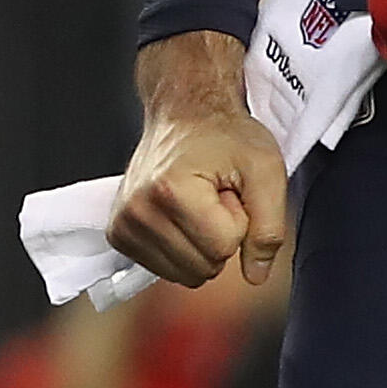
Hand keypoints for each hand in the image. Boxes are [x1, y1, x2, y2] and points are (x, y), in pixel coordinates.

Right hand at [108, 33, 289, 288]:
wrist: (185, 111)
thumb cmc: (227, 136)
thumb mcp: (266, 170)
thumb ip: (269, 227)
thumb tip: (256, 276)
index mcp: (170, 190)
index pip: (224, 247)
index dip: (239, 220)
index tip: (230, 189)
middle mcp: (137, 210)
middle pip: (203, 267)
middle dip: (220, 234)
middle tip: (215, 195)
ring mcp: (122, 224)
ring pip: (184, 274)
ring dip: (201, 243)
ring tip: (199, 202)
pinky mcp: (117, 233)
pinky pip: (164, 269)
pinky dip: (182, 248)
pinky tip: (181, 213)